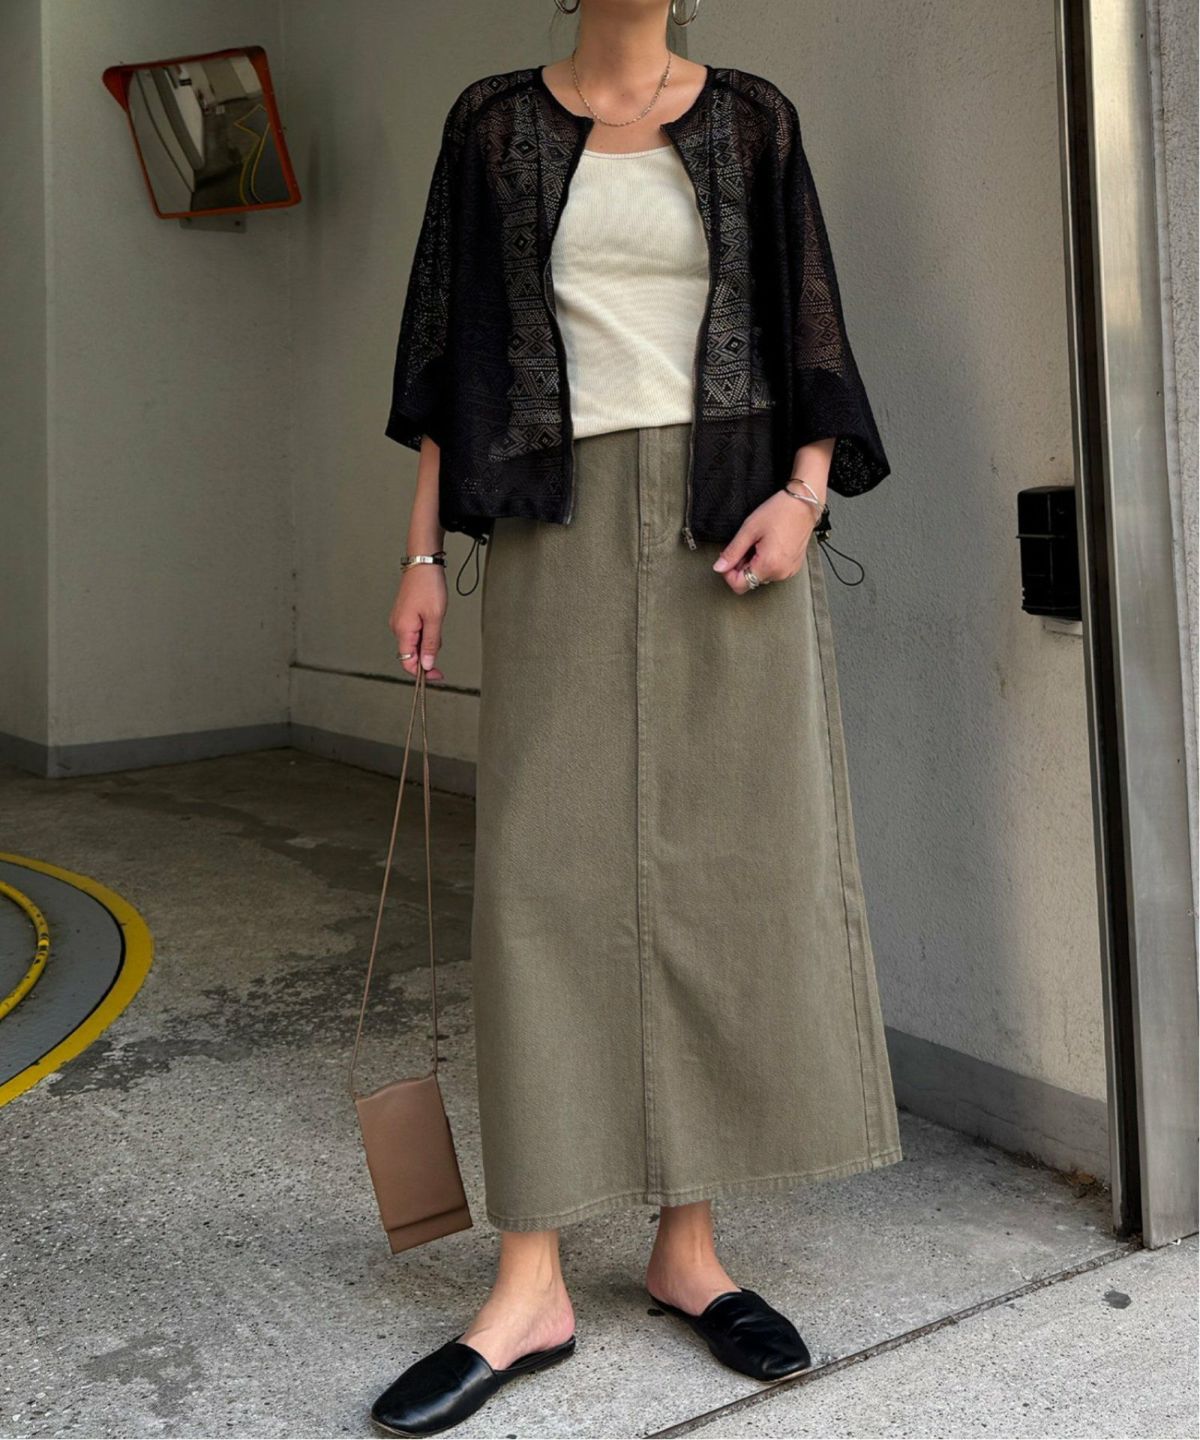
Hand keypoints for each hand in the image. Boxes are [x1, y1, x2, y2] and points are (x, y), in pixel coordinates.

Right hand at [390, 565, 447, 679]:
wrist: (423, 563)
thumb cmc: (428, 585)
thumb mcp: (435, 618)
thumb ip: (431, 643)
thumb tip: (427, 664)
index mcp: (403, 629)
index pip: (408, 662)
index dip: (423, 672)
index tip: (437, 675)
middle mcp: (397, 627)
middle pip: (411, 653)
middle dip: (427, 654)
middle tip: (441, 641)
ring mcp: (399, 620)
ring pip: (414, 642)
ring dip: (428, 641)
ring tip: (437, 623)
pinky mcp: (404, 615)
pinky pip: (415, 632)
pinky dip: (426, 632)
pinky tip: (433, 620)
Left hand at [712, 489, 819, 593]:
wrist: (803, 504)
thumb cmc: (778, 512)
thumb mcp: (749, 530)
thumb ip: (732, 552)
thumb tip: (718, 568)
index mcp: (768, 565)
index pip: (739, 585)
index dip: (728, 573)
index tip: (727, 557)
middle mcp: (780, 573)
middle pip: (750, 581)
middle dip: (741, 566)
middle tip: (745, 544)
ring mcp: (789, 571)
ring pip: (760, 576)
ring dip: (753, 564)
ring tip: (758, 543)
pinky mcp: (794, 567)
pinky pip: (773, 571)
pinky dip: (765, 562)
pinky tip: (768, 546)